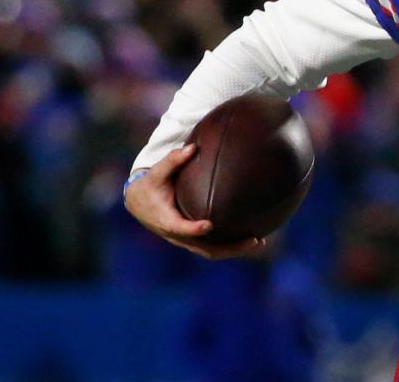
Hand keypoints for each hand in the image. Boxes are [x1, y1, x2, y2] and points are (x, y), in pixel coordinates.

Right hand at [123, 144, 266, 259]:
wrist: (139, 203)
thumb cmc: (151, 185)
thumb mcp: (158, 172)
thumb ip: (173, 160)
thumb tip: (192, 147)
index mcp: (166, 220)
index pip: (180, 228)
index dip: (193, 229)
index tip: (209, 225)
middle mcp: (177, 235)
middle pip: (204, 248)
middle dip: (229, 248)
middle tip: (253, 240)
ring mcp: (186, 240)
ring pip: (211, 252)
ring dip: (234, 249)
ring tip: (259, 241)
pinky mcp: (192, 239)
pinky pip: (212, 246)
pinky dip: (230, 244)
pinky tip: (251, 235)